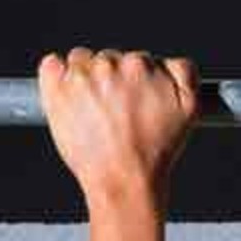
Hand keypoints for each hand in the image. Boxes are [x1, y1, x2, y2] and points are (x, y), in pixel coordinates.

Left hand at [38, 48, 200, 204]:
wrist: (125, 181)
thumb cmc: (154, 152)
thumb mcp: (189, 108)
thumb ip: (185, 73)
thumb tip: (170, 60)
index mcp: (139, 63)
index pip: (133, 59)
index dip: (132, 83)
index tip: (130, 104)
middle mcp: (109, 65)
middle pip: (106, 59)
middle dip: (108, 81)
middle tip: (112, 115)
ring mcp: (79, 78)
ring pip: (80, 61)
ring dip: (83, 80)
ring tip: (92, 114)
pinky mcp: (56, 92)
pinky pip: (50, 65)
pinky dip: (55, 74)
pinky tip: (65, 97)